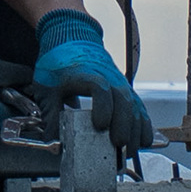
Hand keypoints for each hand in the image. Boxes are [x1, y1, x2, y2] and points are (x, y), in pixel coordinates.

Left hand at [28, 7, 152, 154]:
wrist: (70, 40)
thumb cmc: (59, 64)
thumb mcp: (47, 89)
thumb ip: (50, 116)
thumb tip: (53, 144)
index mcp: (86, 74)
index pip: (100, 88)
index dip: (102, 107)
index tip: (100, 125)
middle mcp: (108, 77)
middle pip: (123, 99)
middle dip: (123, 124)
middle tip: (119, 145)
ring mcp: (119, 83)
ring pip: (134, 104)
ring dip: (136, 128)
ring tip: (131, 151)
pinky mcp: (124, 89)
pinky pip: (139, 107)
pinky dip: (143, 124)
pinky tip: (144, 141)